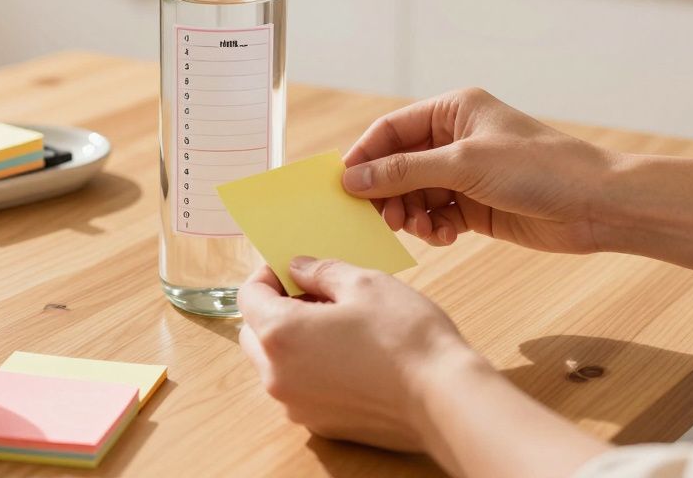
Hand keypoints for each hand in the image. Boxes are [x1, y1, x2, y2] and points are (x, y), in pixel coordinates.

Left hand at [237, 258, 475, 456]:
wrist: (443, 400)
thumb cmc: (405, 337)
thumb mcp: (364, 283)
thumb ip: (321, 271)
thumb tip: (299, 268)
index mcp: (279, 334)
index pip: (249, 296)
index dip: (267, 275)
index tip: (290, 267)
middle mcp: (278, 376)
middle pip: (255, 332)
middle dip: (276, 308)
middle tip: (314, 292)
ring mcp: (297, 406)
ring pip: (275, 364)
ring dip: (292, 340)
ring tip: (336, 322)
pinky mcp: (321, 425)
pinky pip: (300, 388)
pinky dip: (311, 368)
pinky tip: (348, 354)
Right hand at [342, 88, 615, 254]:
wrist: (597, 205)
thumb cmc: (540, 169)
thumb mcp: (464, 164)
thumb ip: (404, 171)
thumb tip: (352, 178)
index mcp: (452, 111)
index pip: (390, 129)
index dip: (364, 157)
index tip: (343, 187)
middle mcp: (455, 139)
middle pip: (398, 165)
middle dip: (387, 192)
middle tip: (383, 219)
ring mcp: (465, 173)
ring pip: (414, 194)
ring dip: (409, 214)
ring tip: (418, 229)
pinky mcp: (476, 205)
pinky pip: (436, 215)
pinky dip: (432, 228)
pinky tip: (444, 237)